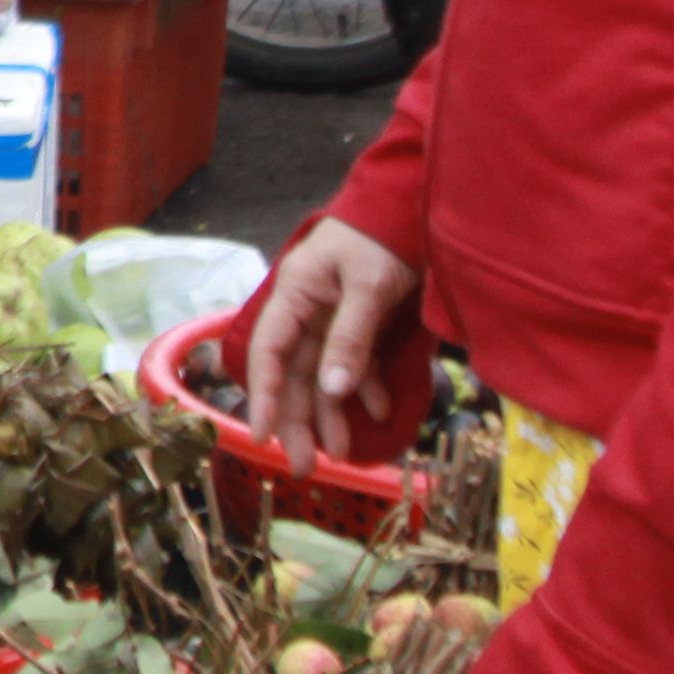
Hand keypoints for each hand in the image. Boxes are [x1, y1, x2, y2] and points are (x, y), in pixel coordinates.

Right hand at [244, 215, 422, 468]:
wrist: (411, 206)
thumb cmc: (382, 237)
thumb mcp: (369, 284)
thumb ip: (350, 337)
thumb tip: (332, 390)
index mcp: (295, 294)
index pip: (269, 352)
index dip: (263, 395)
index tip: (262, 436)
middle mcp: (306, 310)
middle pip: (293, 373)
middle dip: (297, 420)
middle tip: (302, 467)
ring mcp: (331, 318)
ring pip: (322, 375)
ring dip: (331, 413)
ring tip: (341, 454)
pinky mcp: (359, 323)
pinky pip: (355, 364)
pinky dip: (366, 388)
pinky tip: (378, 412)